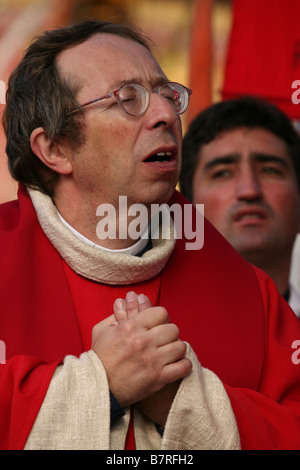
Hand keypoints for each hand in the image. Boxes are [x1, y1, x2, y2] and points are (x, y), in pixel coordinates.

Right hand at [91, 292, 190, 407]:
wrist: (96, 387)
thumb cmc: (98, 358)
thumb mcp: (101, 331)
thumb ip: (115, 315)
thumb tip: (126, 304)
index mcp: (130, 327)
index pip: (161, 312)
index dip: (160, 318)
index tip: (158, 325)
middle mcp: (143, 342)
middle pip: (173, 329)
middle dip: (169, 333)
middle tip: (164, 340)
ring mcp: (152, 361)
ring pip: (180, 347)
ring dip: (176, 349)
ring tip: (170, 352)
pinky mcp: (158, 379)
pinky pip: (182, 367)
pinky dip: (183, 365)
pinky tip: (177, 365)